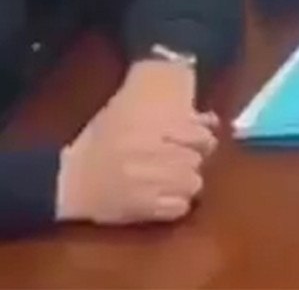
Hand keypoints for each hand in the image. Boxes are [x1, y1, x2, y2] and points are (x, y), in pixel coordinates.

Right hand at [55, 62, 218, 224]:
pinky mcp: (141, 209)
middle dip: (192, 161)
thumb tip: (209, 118)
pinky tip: (165, 199)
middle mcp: (149, 154)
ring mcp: (146, 183)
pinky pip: (179, 208)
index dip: (202, 139)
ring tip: (173, 181)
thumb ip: (170, 114)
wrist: (65, 182)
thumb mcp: (126, 114)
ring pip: (193, 184)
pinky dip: (177, 204)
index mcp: (145, 127)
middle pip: (196, 160)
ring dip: (187, 184)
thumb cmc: (98, 143)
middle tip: (181, 162)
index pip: (196, 134)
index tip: (198, 141)